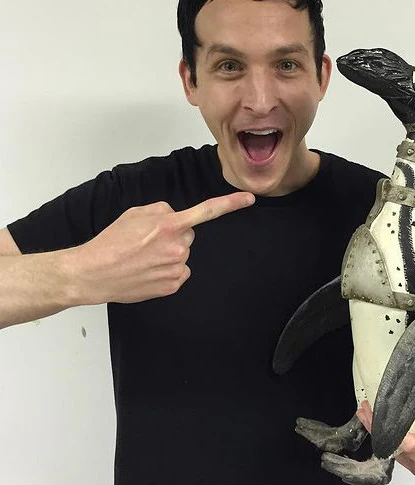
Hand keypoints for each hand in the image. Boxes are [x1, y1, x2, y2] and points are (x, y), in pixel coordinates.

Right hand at [68, 192, 254, 304]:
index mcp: (169, 224)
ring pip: (182, 255)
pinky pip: (179, 273)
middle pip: (189, 235)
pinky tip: (148, 271)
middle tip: (148, 242)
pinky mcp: (172, 285)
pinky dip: (167, 271)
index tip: (249, 199)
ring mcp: (176, 268)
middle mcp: (177, 247)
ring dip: (169, 254)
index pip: (207, 211)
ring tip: (143, 258)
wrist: (94, 273)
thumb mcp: (134, 213)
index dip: (230, 204)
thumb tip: (175, 215)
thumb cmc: (111, 242)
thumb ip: (161, 209)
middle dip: (174, 235)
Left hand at [357, 353, 414, 484]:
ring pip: (393, 454)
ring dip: (379, 436)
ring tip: (365, 415)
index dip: (389, 431)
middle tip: (363, 407)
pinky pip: (399, 458)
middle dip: (376, 427)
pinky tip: (379, 429)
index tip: (374, 413)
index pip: (408, 442)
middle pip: (394, 447)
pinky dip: (388, 444)